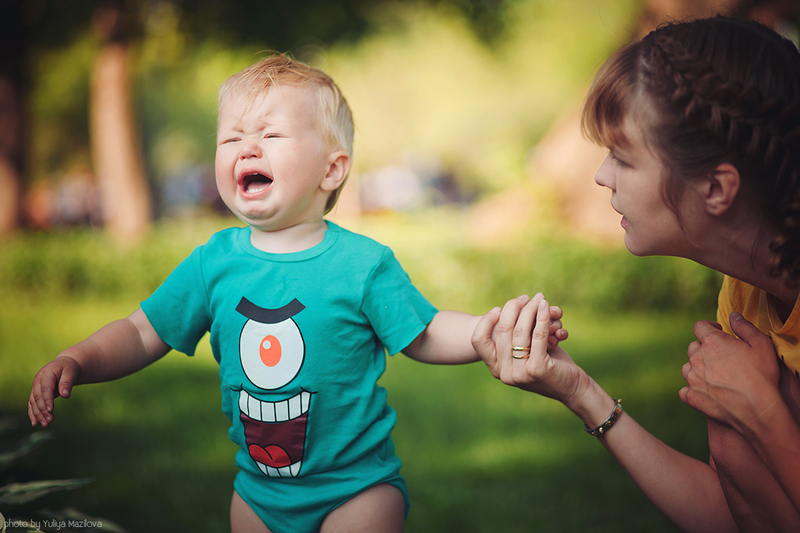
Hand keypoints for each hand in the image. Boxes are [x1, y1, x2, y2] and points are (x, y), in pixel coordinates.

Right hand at [28, 355, 80, 427]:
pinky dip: (33, 413)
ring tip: (45, 424)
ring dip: (38, 414)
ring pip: (34, 403)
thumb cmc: (69, 368)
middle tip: (50, 421)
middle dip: (43, 410)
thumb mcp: (71, 372)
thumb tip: (65, 395)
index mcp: (46, 374)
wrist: (64, 365)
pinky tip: (35, 423)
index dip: (47, 400)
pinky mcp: (36, 393)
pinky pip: (32, 404)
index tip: (51, 410)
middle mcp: (38, 381)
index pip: (46, 389)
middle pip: (38, 398)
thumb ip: (67, 383)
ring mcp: (35, 387)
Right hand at [472, 294, 585, 402]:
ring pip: (520, 331)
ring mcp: (519, 373)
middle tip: (526, 298)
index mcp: (496, 369)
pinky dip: (542, 317)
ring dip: (530, 309)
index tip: (498, 308)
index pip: (478, 341)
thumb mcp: (526, 352)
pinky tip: (545, 306)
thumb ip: (514, 338)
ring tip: (540, 299)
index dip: (486, 321)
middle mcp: (504, 373)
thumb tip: (510, 307)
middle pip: (502, 330)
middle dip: (514, 308)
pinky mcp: (537, 369)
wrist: (572, 389)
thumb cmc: (549, 365)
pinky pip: (537, 335)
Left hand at [679, 313, 781, 436]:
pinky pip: (684, 390)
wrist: (758, 409)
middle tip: (719, 356)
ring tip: (713, 375)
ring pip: (687, 367)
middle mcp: (697, 357)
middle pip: (693, 347)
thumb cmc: (762, 375)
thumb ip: (744, 326)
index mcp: (712, 341)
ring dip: (697, 368)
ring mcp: (692, 378)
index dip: (708, 327)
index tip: (718, 331)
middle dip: (704, 348)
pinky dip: (693, 390)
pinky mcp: (691, 396)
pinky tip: (705, 392)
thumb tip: (733, 315)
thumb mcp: (761, 344)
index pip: (699, 326)